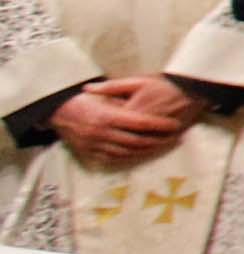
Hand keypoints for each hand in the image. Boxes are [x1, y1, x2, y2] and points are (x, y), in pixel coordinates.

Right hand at [48, 75, 197, 164]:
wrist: (57, 112)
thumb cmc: (84, 99)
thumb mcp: (104, 95)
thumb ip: (124, 101)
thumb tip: (147, 106)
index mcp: (107, 116)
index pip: (140, 123)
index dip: (159, 125)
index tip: (175, 125)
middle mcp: (101, 133)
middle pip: (136, 141)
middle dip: (158, 140)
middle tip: (175, 137)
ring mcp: (94, 145)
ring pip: (127, 152)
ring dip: (147, 150)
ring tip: (162, 145)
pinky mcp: (89, 153)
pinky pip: (113, 158)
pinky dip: (130, 156)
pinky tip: (142, 153)